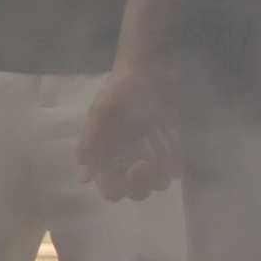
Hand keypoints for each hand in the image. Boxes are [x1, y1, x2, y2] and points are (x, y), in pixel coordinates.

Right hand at [74, 65, 179, 201]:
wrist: (150, 68)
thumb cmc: (120, 88)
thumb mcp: (101, 111)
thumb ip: (91, 142)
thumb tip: (83, 178)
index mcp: (108, 156)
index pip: (110, 189)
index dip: (116, 189)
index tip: (120, 173)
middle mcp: (129, 161)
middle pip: (136, 192)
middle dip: (140, 184)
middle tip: (144, 163)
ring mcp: (152, 156)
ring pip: (158, 184)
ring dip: (159, 172)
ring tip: (157, 148)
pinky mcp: (172, 148)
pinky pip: (177, 168)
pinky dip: (175, 159)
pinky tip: (168, 136)